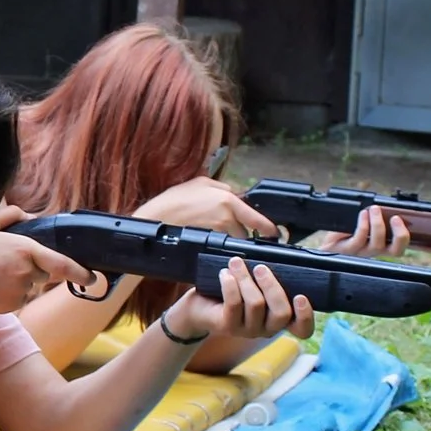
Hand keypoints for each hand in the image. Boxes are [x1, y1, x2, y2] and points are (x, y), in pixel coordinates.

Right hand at [0, 204, 91, 316]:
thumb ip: (10, 214)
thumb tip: (29, 215)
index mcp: (25, 249)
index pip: (62, 263)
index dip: (80, 272)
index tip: (92, 277)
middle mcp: (27, 272)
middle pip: (44, 272)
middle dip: (34, 268)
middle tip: (4, 263)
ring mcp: (20, 291)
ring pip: (31, 286)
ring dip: (20, 280)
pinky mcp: (12, 306)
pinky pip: (19, 298)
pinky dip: (10, 292)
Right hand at [134, 175, 285, 240]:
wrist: (155, 218)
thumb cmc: (174, 200)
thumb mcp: (201, 183)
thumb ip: (223, 187)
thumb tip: (235, 193)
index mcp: (228, 200)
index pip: (258, 219)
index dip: (270, 230)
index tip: (276, 234)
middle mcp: (226, 217)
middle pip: (246, 233)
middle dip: (244, 234)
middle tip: (235, 233)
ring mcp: (217, 232)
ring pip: (234, 242)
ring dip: (231, 241)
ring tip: (219, 237)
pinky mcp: (208, 243)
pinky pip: (221, 247)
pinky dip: (219, 245)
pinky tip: (210, 242)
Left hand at [166, 258, 314, 344]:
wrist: (198, 307)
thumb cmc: (231, 292)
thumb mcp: (255, 286)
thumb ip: (270, 279)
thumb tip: (286, 255)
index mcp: (279, 319)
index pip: (302, 329)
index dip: (306, 316)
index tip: (301, 296)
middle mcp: (267, 329)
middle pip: (281, 313)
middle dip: (272, 286)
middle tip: (260, 267)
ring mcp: (247, 330)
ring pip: (256, 305)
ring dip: (246, 279)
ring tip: (236, 262)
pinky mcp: (228, 326)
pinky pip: (234, 304)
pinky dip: (230, 284)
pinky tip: (225, 274)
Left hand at [314, 204, 411, 257]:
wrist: (324, 243)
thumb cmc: (343, 233)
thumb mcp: (361, 224)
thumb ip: (373, 217)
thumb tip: (383, 203)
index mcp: (379, 246)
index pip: (399, 248)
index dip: (405, 237)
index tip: (400, 218)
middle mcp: (372, 252)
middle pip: (395, 251)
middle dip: (400, 234)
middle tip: (395, 218)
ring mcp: (360, 253)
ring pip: (377, 244)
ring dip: (378, 224)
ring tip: (374, 210)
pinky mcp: (346, 251)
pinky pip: (359, 240)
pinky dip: (363, 225)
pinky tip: (362, 214)